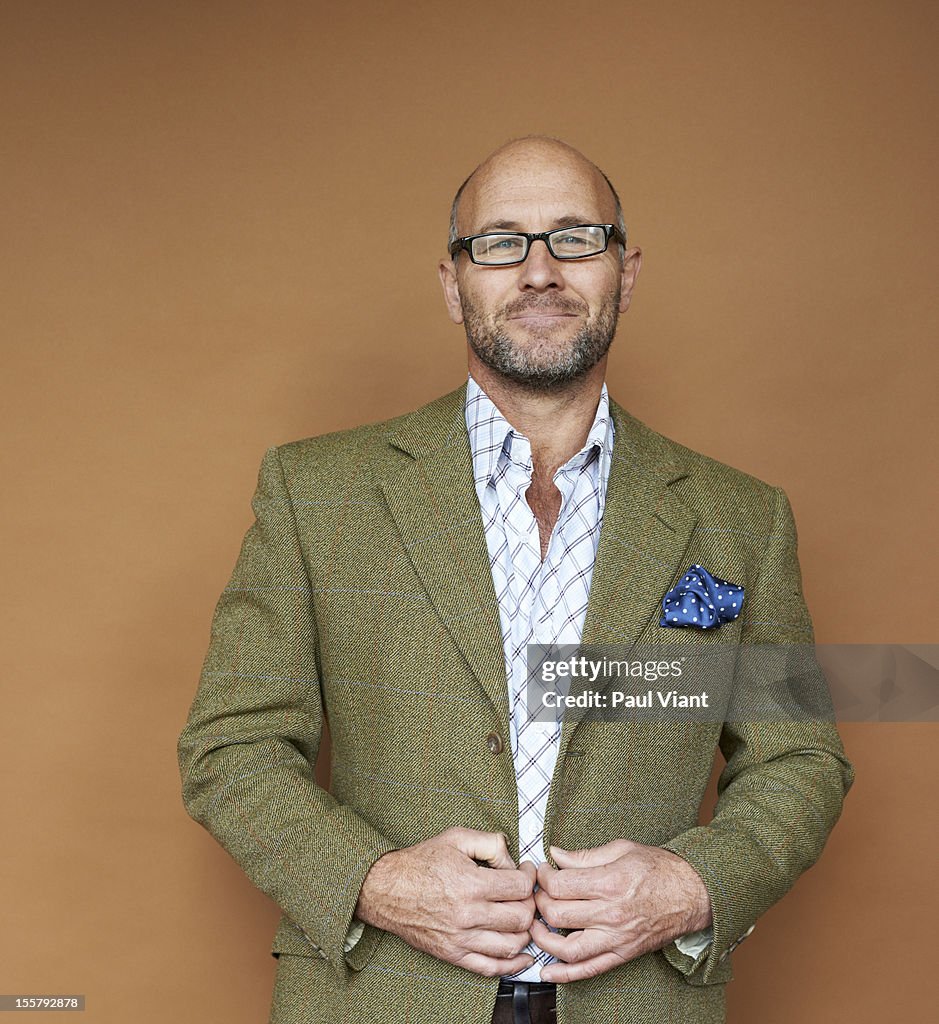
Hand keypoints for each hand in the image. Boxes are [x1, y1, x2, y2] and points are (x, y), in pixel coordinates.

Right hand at [355, 827, 536, 976]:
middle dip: (530, 903)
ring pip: (511, 945)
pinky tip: (522, 955)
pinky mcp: (453, 955)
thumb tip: (513, 860)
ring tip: (520, 916)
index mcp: (470, 883)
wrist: (386, 889)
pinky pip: (490, 968)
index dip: (530, 877)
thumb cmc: (420, 862)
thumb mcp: (456, 838)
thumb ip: (490, 842)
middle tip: (524, 894)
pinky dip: (512, 965)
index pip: (520, 887)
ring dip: (524, 932)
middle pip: (521, 917)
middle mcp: (468, 915)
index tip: (527, 872)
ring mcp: (461, 939)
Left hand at [532, 840, 711, 982]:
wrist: (692, 894)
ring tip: (535, 926)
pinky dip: (565, 975)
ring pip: (568, 949)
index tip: (542, 871)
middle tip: (539, 894)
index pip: (560, 885)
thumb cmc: (659, 868)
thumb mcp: (621, 849)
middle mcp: (611, 914)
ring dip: (543, 940)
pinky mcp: (622, 954)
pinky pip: (589, 970)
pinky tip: (547, 971)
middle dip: (540, 903)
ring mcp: (616, 938)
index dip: (543, 877)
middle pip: (558, 915)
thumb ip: (585, 855)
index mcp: (609, 882)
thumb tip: (556, 855)